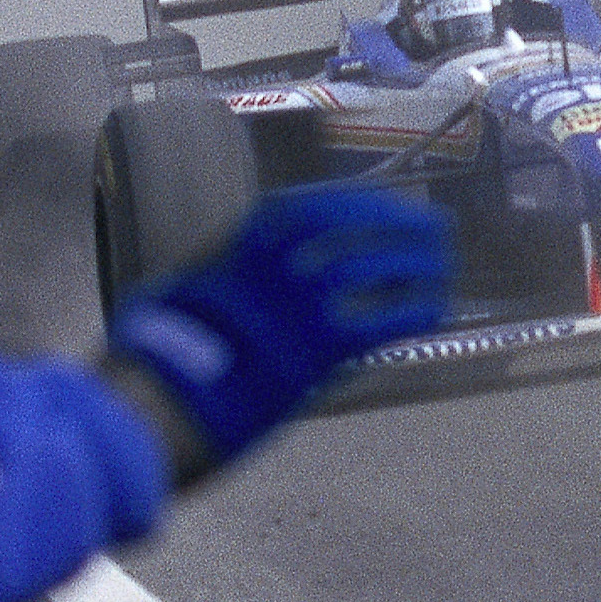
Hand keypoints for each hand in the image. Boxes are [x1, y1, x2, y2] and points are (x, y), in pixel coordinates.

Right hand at [106, 188, 446, 464]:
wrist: (162, 400)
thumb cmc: (157, 356)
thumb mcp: (178, 292)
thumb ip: (212, 275)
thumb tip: (214, 272)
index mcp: (241, 242)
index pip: (309, 205)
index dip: (353, 202)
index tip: (380, 202)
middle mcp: (277, 261)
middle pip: (353, 225)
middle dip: (398, 221)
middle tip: (434, 225)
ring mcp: (301, 301)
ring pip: (377, 264)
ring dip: (417, 259)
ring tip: (443, 261)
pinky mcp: (321, 346)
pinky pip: (385, 318)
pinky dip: (415, 306)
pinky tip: (435, 306)